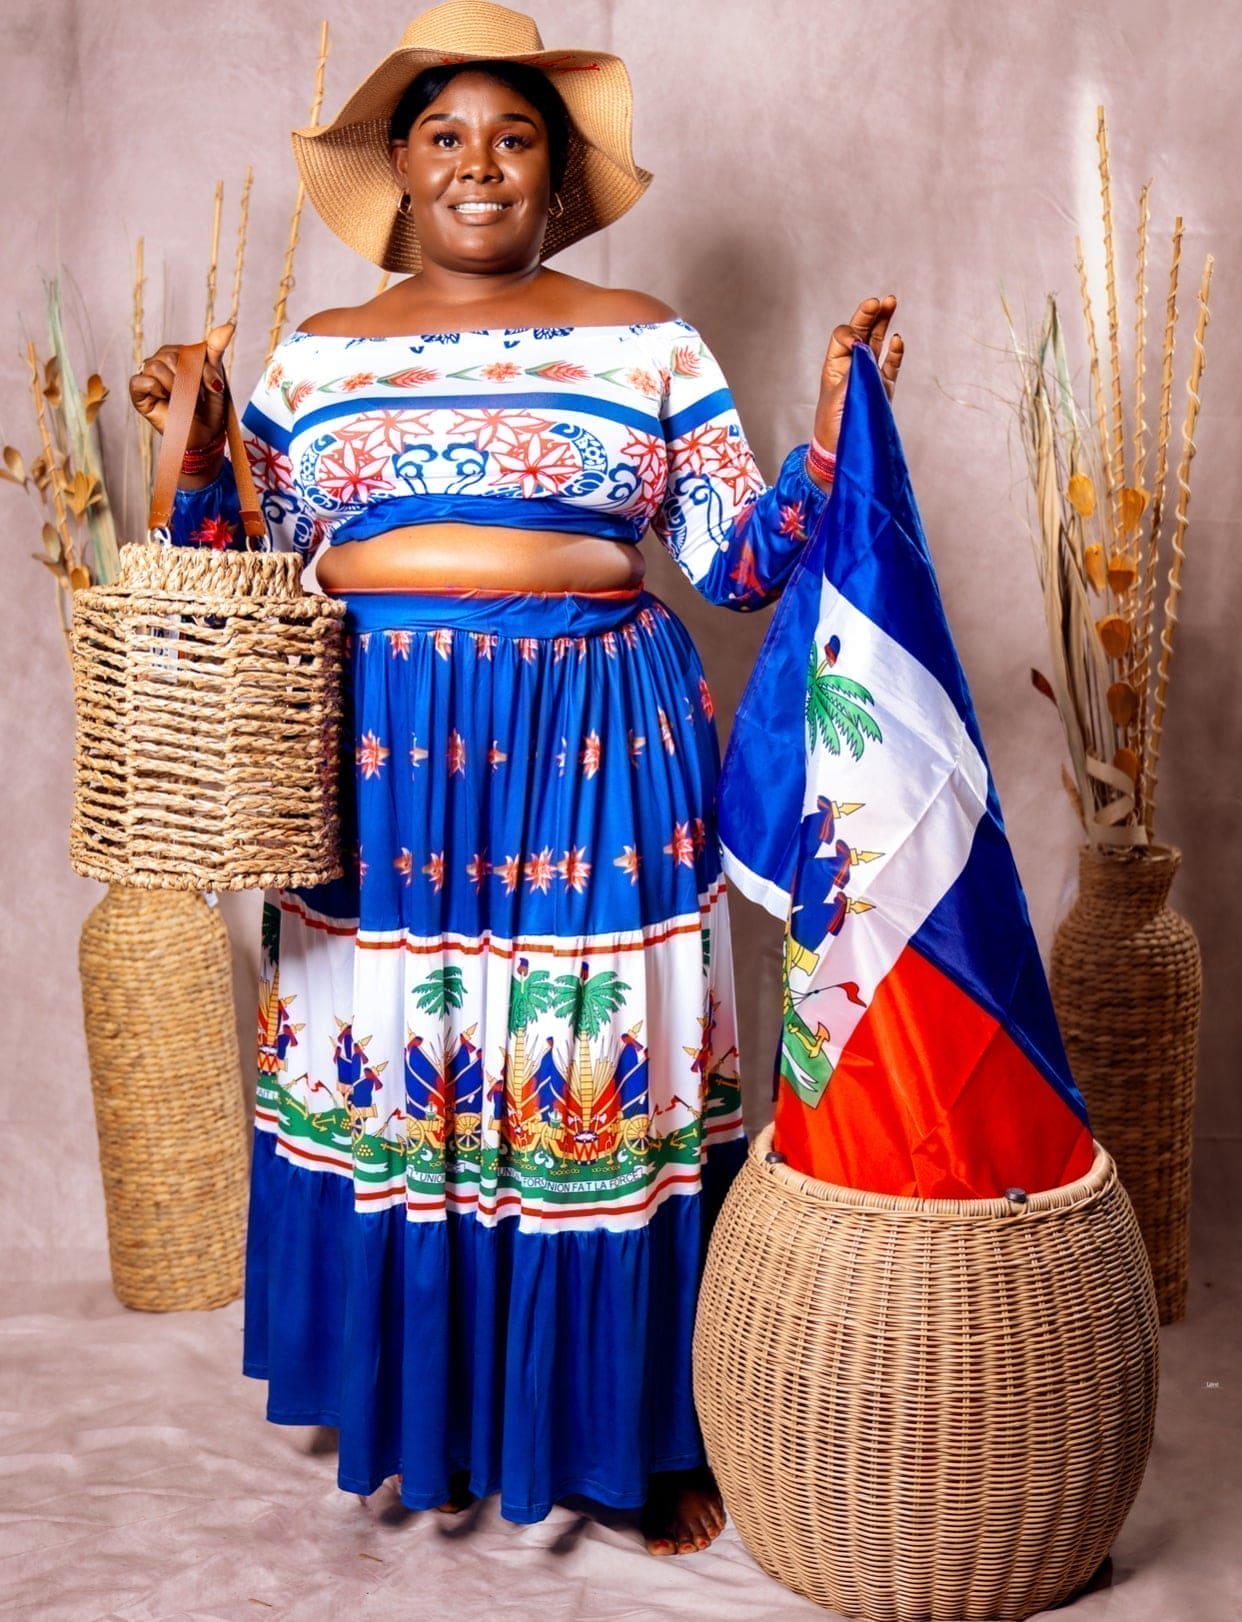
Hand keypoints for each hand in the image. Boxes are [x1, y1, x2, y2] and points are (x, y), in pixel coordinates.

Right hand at [129, 322, 235, 446]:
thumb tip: (230, 324)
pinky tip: (166, 399)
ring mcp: (149, 378)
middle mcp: (161, 363)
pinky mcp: (139, 395)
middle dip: (188, 377)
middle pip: (169, 355)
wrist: (204, 438)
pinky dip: (156, 389)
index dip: (201, 368)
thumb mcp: (215, 377)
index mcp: (178, 356)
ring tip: (182, 400)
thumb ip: (216, 350)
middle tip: (196, 396)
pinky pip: (141, 380)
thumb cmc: (210, 410)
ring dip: (174, 385)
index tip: (213, 386)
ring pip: (155, 365)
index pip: (187, 350)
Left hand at [812, 296, 902, 459]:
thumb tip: (862, 344)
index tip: (855, 338)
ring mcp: (870, 376)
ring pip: (878, 343)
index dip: (851, 330)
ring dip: (884, 323)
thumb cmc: (834, 422)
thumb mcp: (840, 390)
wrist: (841, 448)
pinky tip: (898, 338)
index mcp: (835, 364)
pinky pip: (891, 365)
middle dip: (870, 315)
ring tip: (891, 301)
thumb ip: (853, 366)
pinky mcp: (884, 388)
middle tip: (880, 300)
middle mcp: (852, 366)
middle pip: (862, 332)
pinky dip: (895, 352)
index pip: (844, 335)